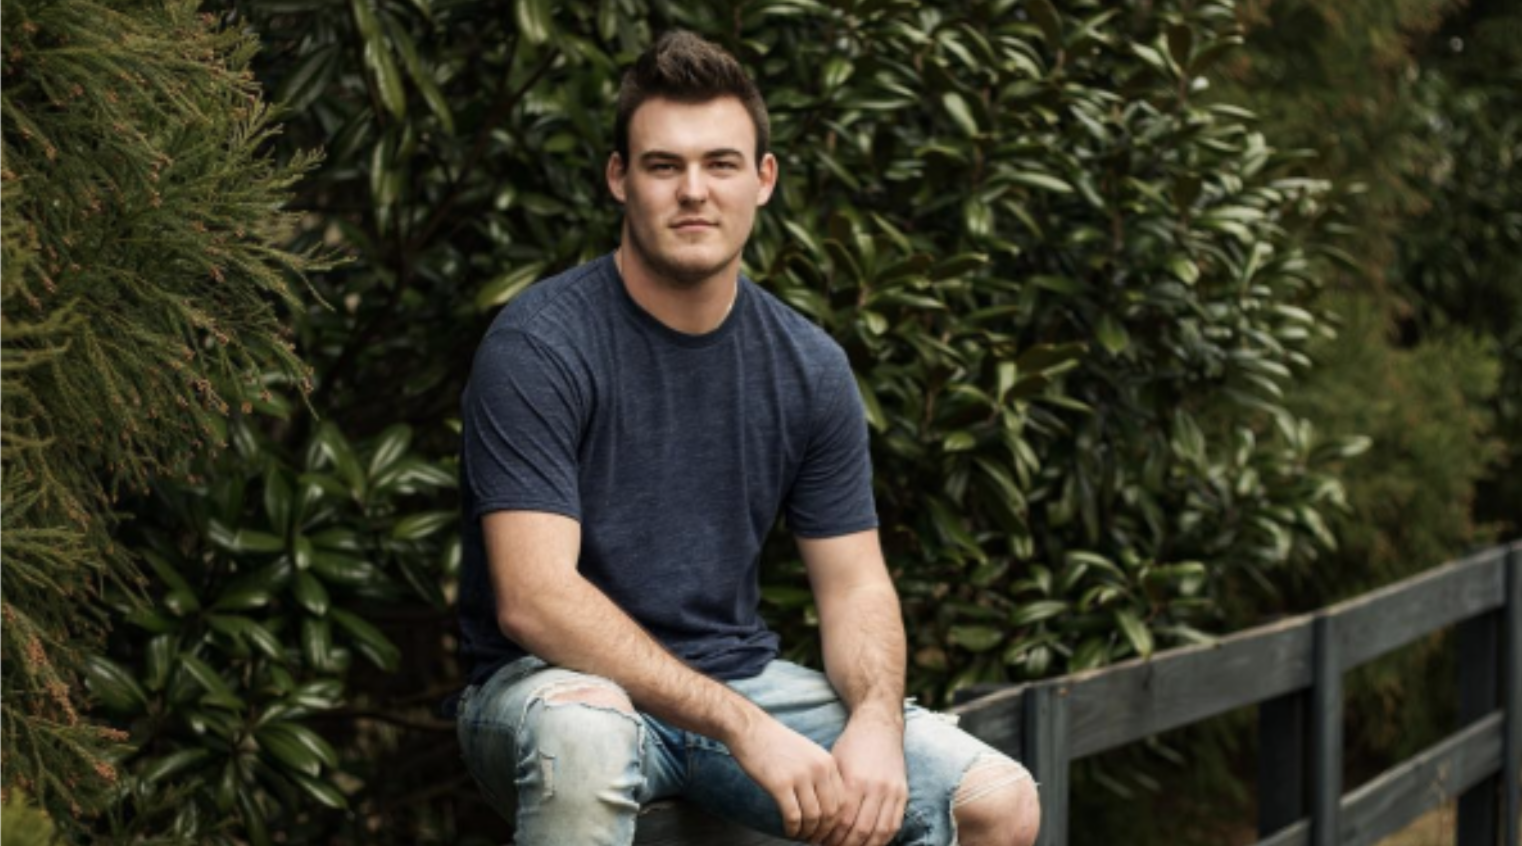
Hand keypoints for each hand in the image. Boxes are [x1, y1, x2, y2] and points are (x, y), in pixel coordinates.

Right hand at [727, 713, 845, 841]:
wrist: (751, 729)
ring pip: (813, 817)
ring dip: (808, 832)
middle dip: (824, 830)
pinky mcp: (780, 784)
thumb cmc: (777, 743)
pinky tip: (789, 831)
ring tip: (801, 836)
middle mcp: (818, 769)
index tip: (826, 829)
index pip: (842, 800)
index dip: (836, 820)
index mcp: (827, 762)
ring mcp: (800, 776)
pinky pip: (793, 816)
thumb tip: (826, 804)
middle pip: (830, 811)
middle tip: (815, 838)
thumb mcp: (808, 752)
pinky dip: (792, 829)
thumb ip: (820, 773)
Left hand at [819, 714, 907, 845]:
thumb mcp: (835, 764)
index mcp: (854, 780)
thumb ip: (832, 793)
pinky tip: (869, 843)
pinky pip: (894, 824)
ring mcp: (891, 791)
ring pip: (879, 831)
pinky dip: (882, 839)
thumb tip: (820, 822)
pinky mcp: (902, 793)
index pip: (842, 821)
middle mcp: (875, 787)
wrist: (878, 726)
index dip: (831, 837)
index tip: (821, 841)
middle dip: (845, 845)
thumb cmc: (851, 745)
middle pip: (861, 830)